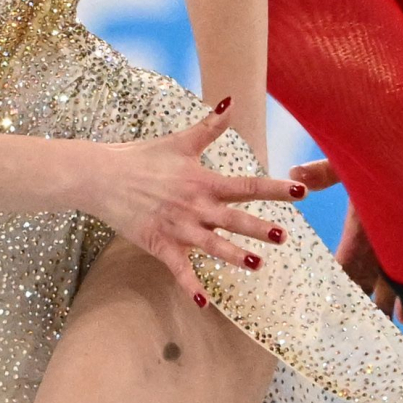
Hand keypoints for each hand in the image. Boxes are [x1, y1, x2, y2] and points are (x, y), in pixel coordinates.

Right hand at [86, 101, 303, 304]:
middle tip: (282, 236)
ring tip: (257, 266)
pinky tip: (205, 303)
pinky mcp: (161, 244)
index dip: (274, 189)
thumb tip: (231, 99)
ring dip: (234, 256)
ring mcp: (178, 228)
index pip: (246, 185)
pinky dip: (191, 286)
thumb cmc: (142, 157)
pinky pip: (179, 269)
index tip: (300, 191)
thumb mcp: (180, 141)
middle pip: (233, 219)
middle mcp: (195, 206)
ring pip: (212, 246)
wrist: (102, 176)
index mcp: (203, 181)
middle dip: (258, 228)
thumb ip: (210, 126)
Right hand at [289, 159, 401, 321]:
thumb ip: (326, 172)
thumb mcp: (353, 164)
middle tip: (349, 334)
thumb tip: (293, 174)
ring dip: (385, 308)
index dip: (333, 284)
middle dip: (357, 305)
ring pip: (390, 286)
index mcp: (360, 229)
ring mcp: (401, 248)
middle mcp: (378, 244)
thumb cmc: (390, 152)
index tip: (322, 307)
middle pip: (364, 283)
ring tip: (380, 332)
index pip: (342, 264)